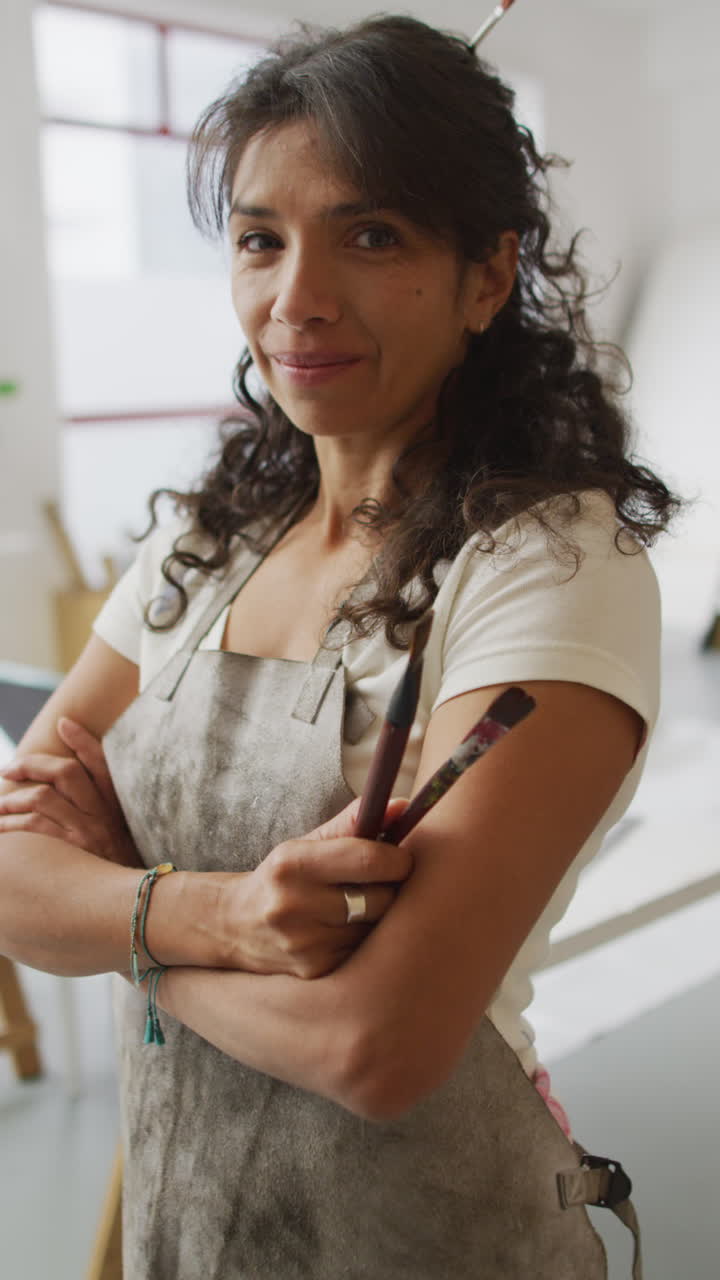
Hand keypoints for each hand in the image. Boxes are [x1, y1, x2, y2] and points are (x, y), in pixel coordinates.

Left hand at [0, 717, 141, 867]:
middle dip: (33, 765)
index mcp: (117, 806)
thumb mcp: (119, 839)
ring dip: (13, 799)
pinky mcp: (71, 852)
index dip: (83, 741)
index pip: (102, 764)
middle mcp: (104, 815)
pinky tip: (1, 830)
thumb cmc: (116, 873)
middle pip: (66, 772)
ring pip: (43, 798)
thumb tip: (66, 795)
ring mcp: (87, 833)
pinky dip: (11, 825)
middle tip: (9, 769)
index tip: (64, 723)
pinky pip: (33, 828)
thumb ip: (100, 815)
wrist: (131, 905)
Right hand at [220, 797, 412, 979]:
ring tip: (358, 907)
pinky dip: (363, 941)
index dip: (398, 859)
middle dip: (390, 890)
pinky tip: (344, 931)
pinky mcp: (314, 970)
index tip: (401, 859)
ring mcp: (304, 944)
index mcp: (293, 864)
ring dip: (378, 918)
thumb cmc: (282, 878)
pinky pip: (363, 952)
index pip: (369, 861)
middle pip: (380, 899)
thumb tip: (401, 805)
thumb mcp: (307, 843)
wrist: (233, 925)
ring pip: (376, 929)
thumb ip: (353, 823)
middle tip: (380, 884)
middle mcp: (295, 905)